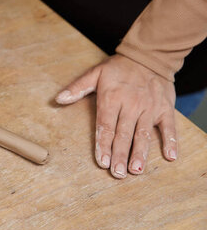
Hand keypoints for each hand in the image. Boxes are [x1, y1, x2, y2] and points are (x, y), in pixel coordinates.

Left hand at [55, 54, 177, 178]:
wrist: (149, 55)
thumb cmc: (118, 68)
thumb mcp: (94, 73)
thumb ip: (77, 88)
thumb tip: (58, 99)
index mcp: (112, 98)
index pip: (106, 126)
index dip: (103, 144)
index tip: (102, 161)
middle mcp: (131, 105)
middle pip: (123, 134)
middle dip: (119, 154)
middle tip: (117, 173)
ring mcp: (149, 108)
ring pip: (144, 133)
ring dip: (140, 153)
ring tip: (136, 170)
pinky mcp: (165, 108)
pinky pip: (169, 127)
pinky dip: (171, 141)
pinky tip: (170, 157)